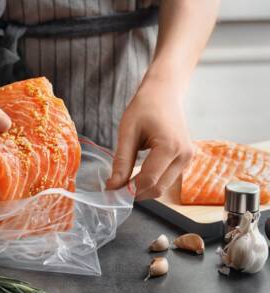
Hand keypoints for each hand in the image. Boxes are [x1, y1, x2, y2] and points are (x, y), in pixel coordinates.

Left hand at [106, 74, 193, 199]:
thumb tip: (113, 185)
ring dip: (144, 189)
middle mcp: (184, 155)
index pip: (148, 179)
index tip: (111, 189)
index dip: (128, 189)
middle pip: (158, 188)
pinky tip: (137, 175)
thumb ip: (121, 160)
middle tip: (115, 189)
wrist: (164, 93)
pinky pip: (168, 178)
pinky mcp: (185, 159)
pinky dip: (152, 181)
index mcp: (170, 147)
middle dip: (136, 192)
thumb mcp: (127, 131)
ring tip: (124, 182)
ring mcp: (188, 158)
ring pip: (163, 186)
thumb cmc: (145, 106)